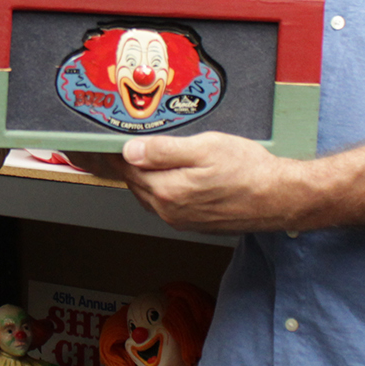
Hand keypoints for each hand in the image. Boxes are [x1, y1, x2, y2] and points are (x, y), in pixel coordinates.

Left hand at [77, 132, 305, 234]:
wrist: (279, 198)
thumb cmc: (249, 171)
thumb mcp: (206, 148)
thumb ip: (164, 152)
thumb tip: (130, 151)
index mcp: (167, 191)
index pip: (124, 168)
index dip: (104, 153)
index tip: (85, 145)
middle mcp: (169, 209)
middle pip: (132, 181)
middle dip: (117, 163)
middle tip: (100, 145)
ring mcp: (180, 218)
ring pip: (146, 192)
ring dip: (136, 175)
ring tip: (126, 155)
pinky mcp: (191, 221)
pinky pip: (162, 201)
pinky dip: (153, 185)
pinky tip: (158, 173)